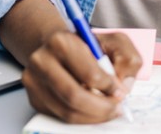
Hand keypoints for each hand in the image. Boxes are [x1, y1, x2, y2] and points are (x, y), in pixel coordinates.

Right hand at [22, 30, 141, 122]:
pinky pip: (60, 117)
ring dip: (93, 116)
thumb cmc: (88, 46)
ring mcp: (34, 81)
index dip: (109, 87)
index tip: (120, 91)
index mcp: (61, 41)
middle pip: (74, 96)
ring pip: (67, 112)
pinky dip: (81, 119)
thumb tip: (124, 85)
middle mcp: (41, 60)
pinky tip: (92, 110)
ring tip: (107, 110)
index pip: (88, 73)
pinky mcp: (34, 98)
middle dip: (101, 107)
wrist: (58, 47)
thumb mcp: (113, 42)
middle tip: (116, 107)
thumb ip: (127, 59)